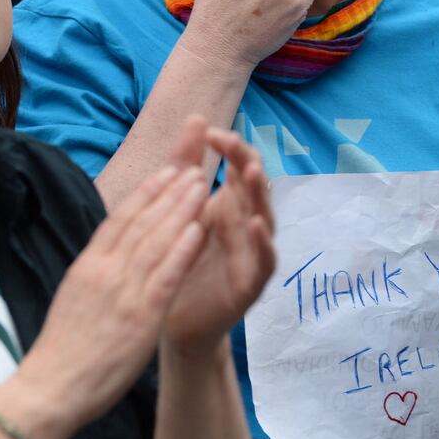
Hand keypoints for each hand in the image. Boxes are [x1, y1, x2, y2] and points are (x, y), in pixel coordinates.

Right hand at [17, 159, 209, 432]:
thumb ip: (94, 272)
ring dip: (182, 209)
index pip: (120, 219)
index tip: (165, 173)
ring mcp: (124, 290)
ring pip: (158, 239)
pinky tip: (200, 226)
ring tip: (203, 185)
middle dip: (170, 192)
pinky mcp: (142, 314)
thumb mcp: (74, 297)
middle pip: (143, 221)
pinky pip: (167, 273)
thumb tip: (108, 253)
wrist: (51, 389)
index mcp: (88, 266)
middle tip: (193, 168)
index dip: (146, 193)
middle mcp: (106, 270)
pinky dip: (184, 246)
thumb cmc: (63, 352)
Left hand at [163, 119, 274, 357]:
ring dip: (260, 196)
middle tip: (236, 145)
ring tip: (252, 173)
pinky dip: (264, 243)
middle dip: (248, 164)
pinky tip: (256, 226)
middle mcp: (246, 225)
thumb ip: (188, 165)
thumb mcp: (181, 209)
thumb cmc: (181, 261)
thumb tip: (198, 117)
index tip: (213, 133)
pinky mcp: (251, 283)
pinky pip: (265, 261)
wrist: (173, 321)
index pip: (239, 167)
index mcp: (230, 205)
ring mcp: (251, 253)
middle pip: (254, 188)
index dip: (232, 148)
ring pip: (265, 218)